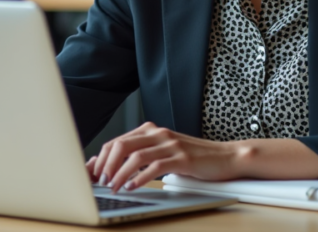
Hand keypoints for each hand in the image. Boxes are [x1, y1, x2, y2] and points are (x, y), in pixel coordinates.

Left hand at [87, 122, 241, 193]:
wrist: (226, 156)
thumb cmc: (194, 158)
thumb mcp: (165, 153)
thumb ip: (143, 157)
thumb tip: (115, 170)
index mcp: (151, 130)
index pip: (117, 141)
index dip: (100, 158)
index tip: (91, 174)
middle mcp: (158, 134)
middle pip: (121, 145)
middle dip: (105, 165)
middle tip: (99, 182)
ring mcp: (170, 144)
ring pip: (135, 155)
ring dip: (119, 173)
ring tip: (113, 187)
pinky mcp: (182, 157)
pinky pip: (155, 166)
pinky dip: (140, 177)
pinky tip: (132, 187)